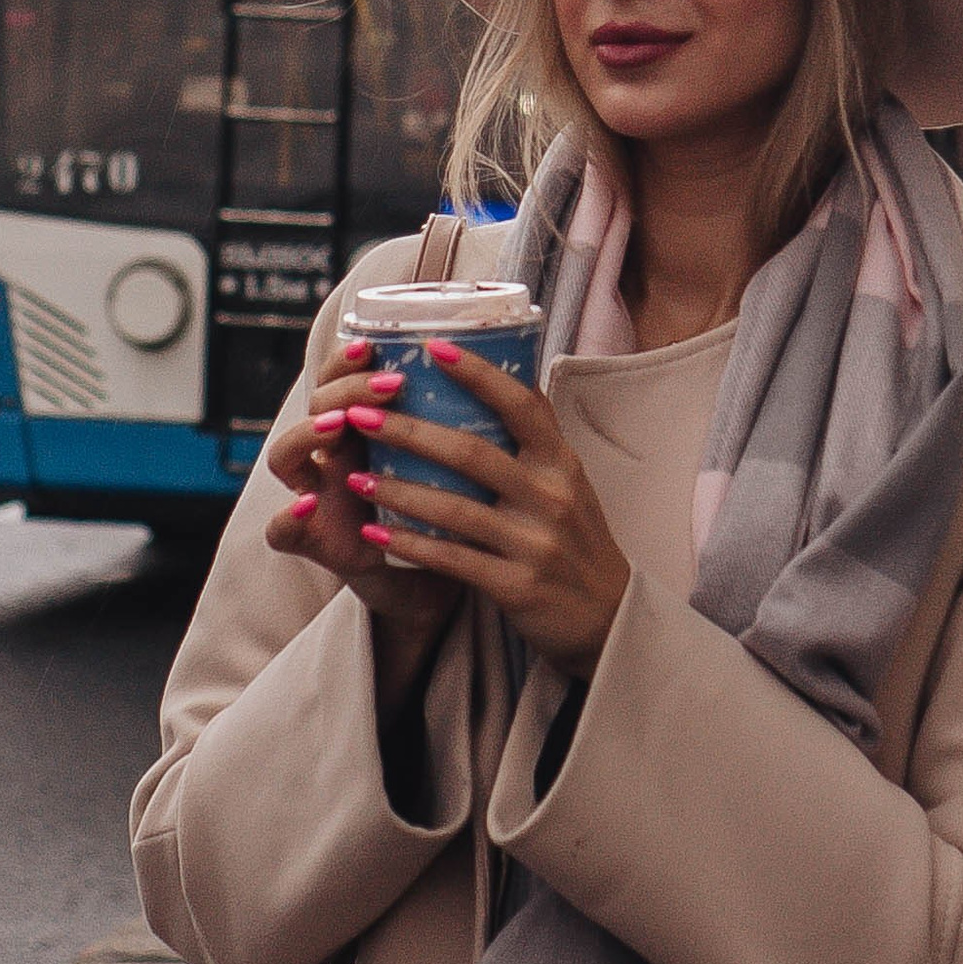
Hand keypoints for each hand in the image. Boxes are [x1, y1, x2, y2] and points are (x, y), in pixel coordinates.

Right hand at [265, 340, 459, 720]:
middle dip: (345, 387)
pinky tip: (309, 503)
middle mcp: (336, 455)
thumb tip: (520, 355)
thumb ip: (472, 420)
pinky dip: (290, 516)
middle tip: (389, 386)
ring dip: (308, 434)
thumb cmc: (455, 515)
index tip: (376, 342)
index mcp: (368, 428)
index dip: (350, 358)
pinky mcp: (314, 544)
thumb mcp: (465, 466)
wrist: (437, 586)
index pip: (343, 376)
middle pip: (316, 404)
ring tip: (341, 425)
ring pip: (284, 456)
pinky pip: (281, 531)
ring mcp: (317, 497)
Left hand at [344, 343, 632, 679]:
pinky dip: (410, 545)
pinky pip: (453, 560)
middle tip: (360, 416)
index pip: (521, 404)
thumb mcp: (568, 480)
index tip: (431, 347)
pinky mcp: (517, 586)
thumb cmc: (575, 538)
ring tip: (354, 478)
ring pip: (454, 509)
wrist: (609, 616)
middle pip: (471, 452)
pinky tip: (376, 534)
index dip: (478, 374)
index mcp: (560, 462)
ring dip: (397, 491)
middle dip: (408, 431)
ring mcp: (535, 543)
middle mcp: (550, 496)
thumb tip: (501, 372)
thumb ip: (534, 438)